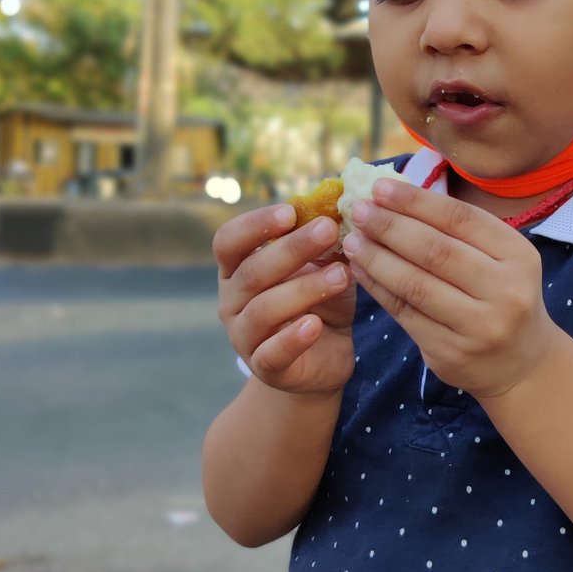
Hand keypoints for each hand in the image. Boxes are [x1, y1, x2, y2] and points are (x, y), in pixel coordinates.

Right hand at [213, 203, 356, 394]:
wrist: (326, 356)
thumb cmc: (320, 300)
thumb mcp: (325, 265)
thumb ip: (325, 240)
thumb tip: (343, 203)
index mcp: (238, 269)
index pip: (229, 240)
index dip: (256, 224)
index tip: (291, 211)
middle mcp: (232, 301)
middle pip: (251, 271)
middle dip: (292, 248)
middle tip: (328, 229)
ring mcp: (244, 336)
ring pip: (264, 310)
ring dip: (303, 289)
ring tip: (341, 275)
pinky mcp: (265, 368)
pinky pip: (272, 353)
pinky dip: (293, 338)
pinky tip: (315, 324)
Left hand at [341, 179, 562, 397]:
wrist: (520, 362)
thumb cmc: (502, 295)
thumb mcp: (500, 259)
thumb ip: (458, 231)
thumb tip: (395, 196)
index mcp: (519, 256)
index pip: (461, 219)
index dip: (416, 201)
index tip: (380, 187)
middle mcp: (505, 291)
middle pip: (436, 250)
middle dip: (390, 227)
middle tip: (359, 210)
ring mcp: (479, 326)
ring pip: (416, 284)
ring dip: (377, 258)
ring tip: (353, 241)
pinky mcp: (451, 353)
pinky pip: (406, 314)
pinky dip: (378, 289)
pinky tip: (361, 271)